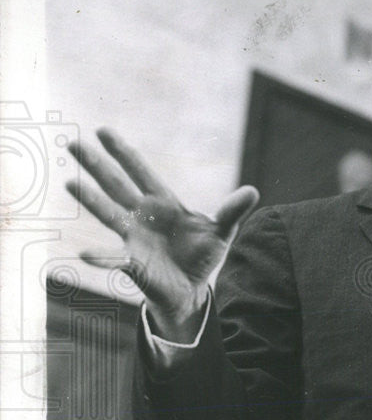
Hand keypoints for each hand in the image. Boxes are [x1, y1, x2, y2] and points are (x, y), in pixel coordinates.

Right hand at [65, 128, 258, 339]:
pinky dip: (100, 258)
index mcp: (163, 203)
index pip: (141, 172)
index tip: (103, 131)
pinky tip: (84, 253)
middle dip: (96, 165)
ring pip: (109, 215)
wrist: (192, 289)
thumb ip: (232, 211)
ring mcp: (134, 239)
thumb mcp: (222, 231)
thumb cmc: (201, 254)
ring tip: (71, 184)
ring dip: (91, 201)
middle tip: (73, 143)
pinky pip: (114, 260)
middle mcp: (142, 217)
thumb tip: (253, 191)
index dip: (124, 153)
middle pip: (116, 186)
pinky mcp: (134, 264)